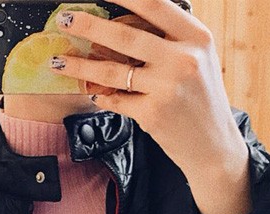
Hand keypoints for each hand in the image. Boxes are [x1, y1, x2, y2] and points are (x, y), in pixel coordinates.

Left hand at [47, 0, 248, 182]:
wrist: (212, 144)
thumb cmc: (199, 97)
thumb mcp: (197, 58)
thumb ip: (169, 38)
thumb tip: (123, 17)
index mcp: (196, 36)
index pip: (154, 4)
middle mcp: (183, 58)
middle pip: (124, 35)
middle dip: (88, 25)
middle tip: (64, 19)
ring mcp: (167, 87)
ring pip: (112, 70)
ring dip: (79, 65)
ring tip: (57, 60)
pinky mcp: (152, 114)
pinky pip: (116, 99)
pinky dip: (100, 95)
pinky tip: (91, 92)